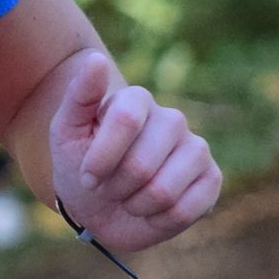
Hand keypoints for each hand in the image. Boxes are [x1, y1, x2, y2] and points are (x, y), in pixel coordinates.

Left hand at [47, 55, 218, 254]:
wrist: (98, 207)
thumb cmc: (80, 165)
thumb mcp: (66, 133)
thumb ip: (79, 96)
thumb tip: (96, 58)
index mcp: (137, 100)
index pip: (126, 120)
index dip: (101, 158)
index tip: (87, 174)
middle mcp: (171, 119)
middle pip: (141, 163)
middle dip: (114, 187)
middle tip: (107, 188)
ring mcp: (196, 148)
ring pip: (163, 190)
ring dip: (135, 205)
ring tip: (128, 198)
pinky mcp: (212, 179)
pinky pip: (185, 209)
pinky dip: (158, 220)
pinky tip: (152, 211)